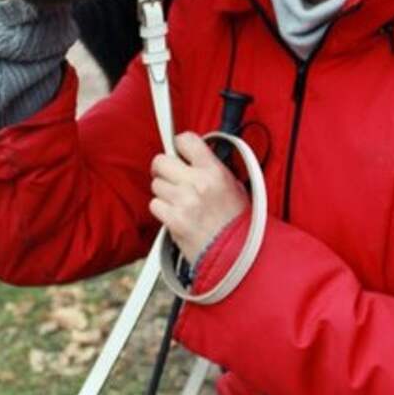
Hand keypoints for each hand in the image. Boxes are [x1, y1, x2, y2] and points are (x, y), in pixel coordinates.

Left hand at [149, 132, 247, 264]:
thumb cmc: (238, 223)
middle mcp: (198, 183)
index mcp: (215, 171)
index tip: (179, 151)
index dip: (180, 145)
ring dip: (165, 192)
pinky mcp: (173, 220)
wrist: (237, 254)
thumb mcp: (234, 186)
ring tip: (181, 201)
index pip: (186, 141)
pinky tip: (176, 214)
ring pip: (156, 185)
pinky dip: (162, 210)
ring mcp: (183, 202)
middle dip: (165, 169)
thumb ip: (212, 168)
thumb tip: (193, 157)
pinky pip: (155, 205)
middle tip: (172, 176)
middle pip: (161, 161)